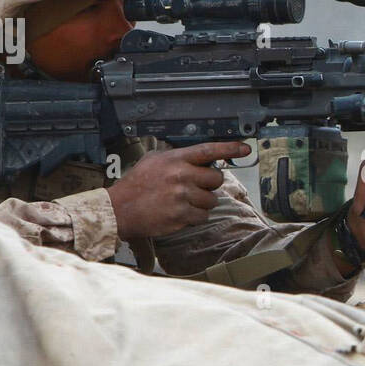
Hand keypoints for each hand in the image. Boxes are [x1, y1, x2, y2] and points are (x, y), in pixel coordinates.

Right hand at [106, 141, 249, 240]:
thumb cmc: (136, 185)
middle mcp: (181, 175)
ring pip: (211, 200)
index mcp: (175, 159)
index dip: (229, 149)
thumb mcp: (154, 160)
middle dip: (209, 184)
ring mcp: (182, 196)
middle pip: (216, 179)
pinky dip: (195, 216)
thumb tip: (202, 157)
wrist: (120, 209)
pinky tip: (180, 212)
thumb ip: (178, 157)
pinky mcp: (181, 215)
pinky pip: (203, 216)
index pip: (208, 150)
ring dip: (202, 202)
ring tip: (183, 201)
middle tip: (195, 187)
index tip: (244, 149)